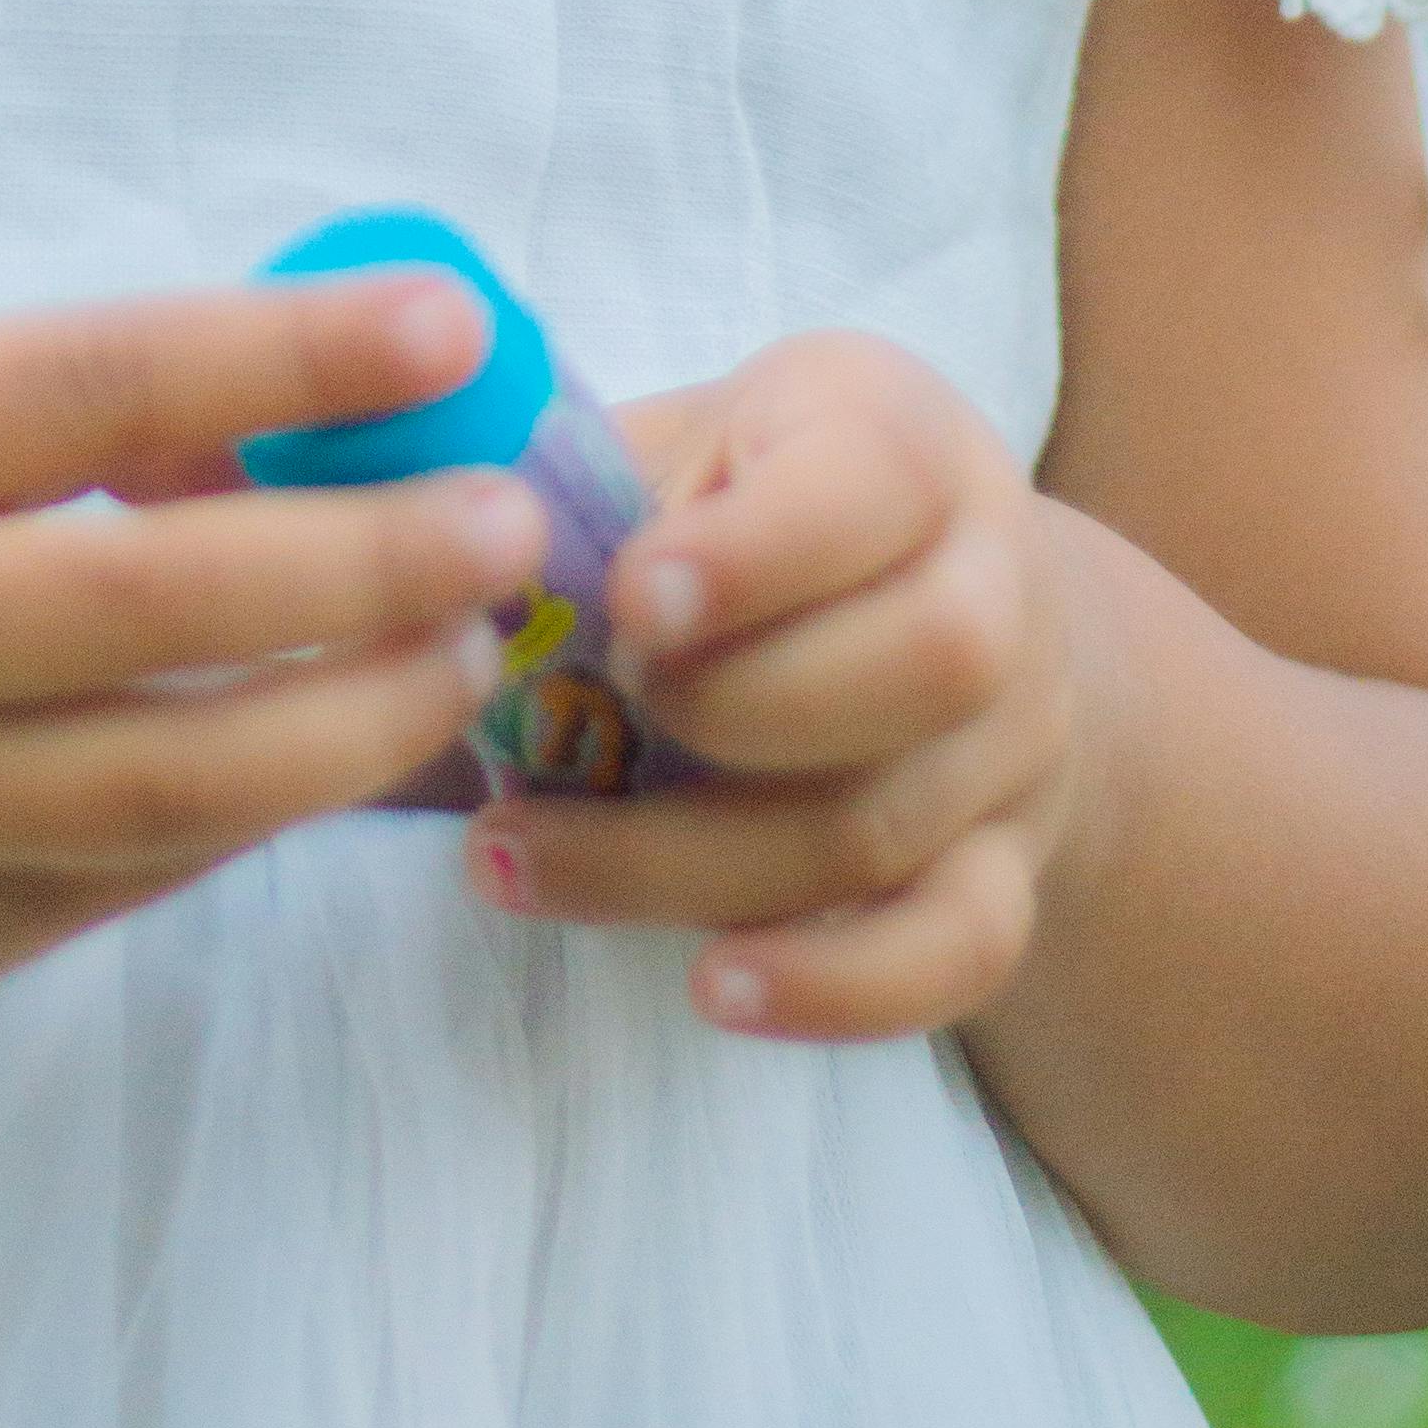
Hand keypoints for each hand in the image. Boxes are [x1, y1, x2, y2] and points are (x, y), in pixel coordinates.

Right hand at [0, 274, 543, 1046]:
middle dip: (368, 558)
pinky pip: (139, 869)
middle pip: (160, 597)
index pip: (90, 380)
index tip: (450, 326)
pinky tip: (346, 745)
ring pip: (180, 774)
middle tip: (513, 521)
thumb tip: (277, 415)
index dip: (284, 353)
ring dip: (358, 714)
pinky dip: (261, 805)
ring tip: (471, 649)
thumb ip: (27, 433)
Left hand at [463, 332, 1077, 1044]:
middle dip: (735, 704)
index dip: (751, 554)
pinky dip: (838, 988)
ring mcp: (1013, 739)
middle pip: (923, 662)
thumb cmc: (760, 499)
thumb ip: (581, 481)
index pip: (871, 482)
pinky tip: (713, 988)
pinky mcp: (1007, 865)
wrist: (951, 589)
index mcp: (903, 438)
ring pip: (887, 824)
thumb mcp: (689, 441)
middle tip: (595, 707)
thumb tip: (414, 544)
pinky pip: (958, 951)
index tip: (629, 599)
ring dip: (689, 862)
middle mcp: (993, 580)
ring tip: (512, 860)